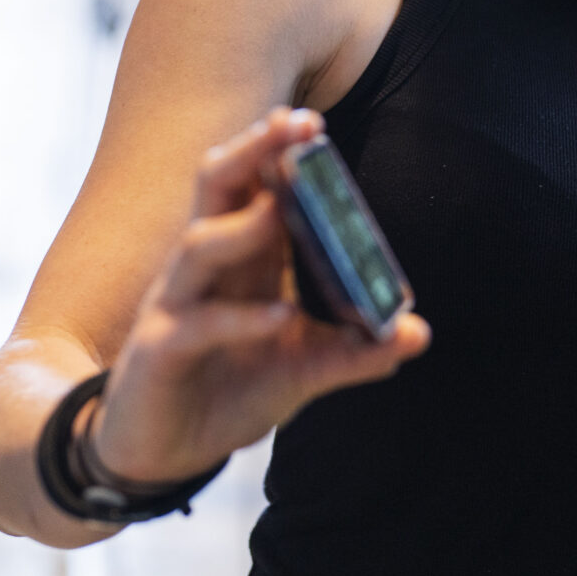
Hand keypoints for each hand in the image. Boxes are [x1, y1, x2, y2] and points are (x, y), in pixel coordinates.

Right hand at [90, 108, 429, 482]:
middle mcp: (204, 272)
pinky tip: (279, 318)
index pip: (252, 188)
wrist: (161, 455)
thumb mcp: (302, 370)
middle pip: (217, 190)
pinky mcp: (159, 352)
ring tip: (280, 212)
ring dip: (243, 228)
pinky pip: (196, 324)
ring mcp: (175, 307)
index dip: (273, 152)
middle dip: (253, 153)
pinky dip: (240, 319)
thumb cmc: (229, 390)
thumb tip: (417, 333)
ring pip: (197, 246)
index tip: (307, 119)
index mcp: (240, 261)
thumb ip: (355, 350)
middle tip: (295, 123)